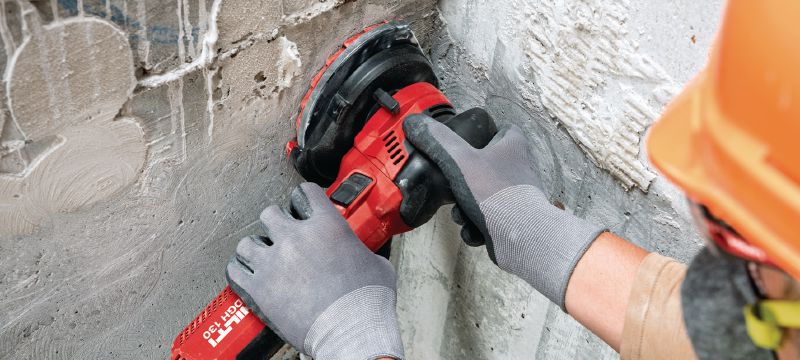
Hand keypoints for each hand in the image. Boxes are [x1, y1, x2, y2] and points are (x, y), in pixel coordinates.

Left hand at [226, 182, 403, 358]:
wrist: (351, 331)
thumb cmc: (367, 301)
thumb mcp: (377, 264)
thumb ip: (362, 251)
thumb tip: (363, 255)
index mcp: (326, 225)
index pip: (306, 192)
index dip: (305, 199)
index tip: (304, 207)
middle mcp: (295, 237)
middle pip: (270, 212)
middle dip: (277, 223)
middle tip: (284, 236)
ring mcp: (273, 261)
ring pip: (248, 242)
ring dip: (256, 248)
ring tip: (263, 257)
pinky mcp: (259, 287)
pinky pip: (235, 270)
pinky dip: (240, 271)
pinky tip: (248, 273)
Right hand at [403, 114, 603, 309]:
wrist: (521, 237)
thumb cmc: (497, 194)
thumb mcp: (460, 161)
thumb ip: (438, 141)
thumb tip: (416, 122)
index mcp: (512, 145)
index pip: (498, 129)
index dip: (478, 135)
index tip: (461, 145)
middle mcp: (520, 167)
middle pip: (483, 167)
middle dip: (462, 183)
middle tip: (453, 188)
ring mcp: (519, 194)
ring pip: (483, 195)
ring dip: (466, 208)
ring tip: (463, 214)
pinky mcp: (515, 218)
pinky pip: (489, 218)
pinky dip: (478, 226)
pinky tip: (474, 230)